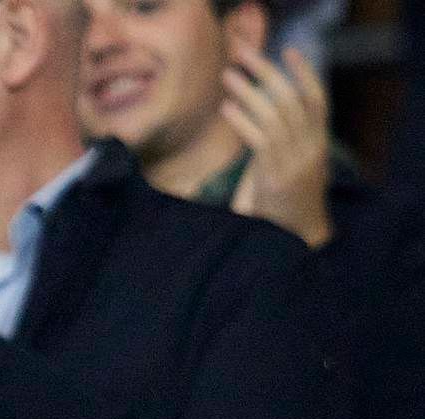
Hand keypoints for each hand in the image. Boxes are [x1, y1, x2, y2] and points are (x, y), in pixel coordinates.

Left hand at [226, 44, 333, 248]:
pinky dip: (244, 121)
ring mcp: (294, 161)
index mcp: (317, 143)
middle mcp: (310, 148)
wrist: (295, 240)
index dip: (305, 73)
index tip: (290, 51)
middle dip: (266, 72)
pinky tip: (227, 108)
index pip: (317, 99)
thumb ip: (275, 145)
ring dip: (249, 91)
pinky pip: (260, 140)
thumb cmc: (283, 205)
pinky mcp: (276, 177)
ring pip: (274, 115)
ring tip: (227, 75)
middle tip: (242, 54)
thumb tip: (252, 117)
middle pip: (290, 98)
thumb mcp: (284, 169)